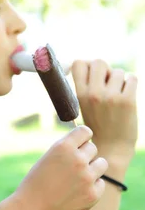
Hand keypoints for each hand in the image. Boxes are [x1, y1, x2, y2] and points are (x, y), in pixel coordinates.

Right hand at [14, 125, 106, 209]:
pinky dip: (92, 186)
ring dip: (92, 168)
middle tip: (71, 166)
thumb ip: (66, 150)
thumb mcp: (47, 158)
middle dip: (84, 154)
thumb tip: (85, 143)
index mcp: (63, 147)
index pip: (85, 131)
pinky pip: (100, 183)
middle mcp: (77, 160)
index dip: (81, 138)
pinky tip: (76, 192)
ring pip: (101, 164)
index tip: (77, 144)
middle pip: (93, 148)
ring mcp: (87, 177)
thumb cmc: (35, 183)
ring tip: (77, 177)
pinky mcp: (93, 194)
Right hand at [73, 60, 137, 175]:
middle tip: (106, 82)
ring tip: (117, 93)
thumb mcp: (83, 105)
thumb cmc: (97, 124)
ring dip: (119, 79)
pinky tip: (127, 94)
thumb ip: (86, 87)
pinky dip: (131, 83)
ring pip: (117, 71)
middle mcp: (94, 93)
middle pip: (98, 62)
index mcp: (79, 94)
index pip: (78, 63)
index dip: (86, 64)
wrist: (111, 147)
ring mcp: (111, 97)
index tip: (90, 73)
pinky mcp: (128, 101)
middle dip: (104, 69)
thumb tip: (93, 65)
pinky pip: (132, 78)